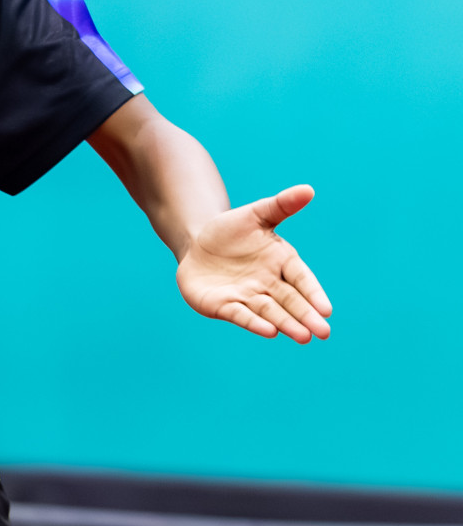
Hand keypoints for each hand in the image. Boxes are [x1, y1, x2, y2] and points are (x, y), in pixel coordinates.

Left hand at [176, 184, 332, 342]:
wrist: (198, 244)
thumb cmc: (232, 230)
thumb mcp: (255, 214)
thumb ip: (281, 205)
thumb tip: (308, 189)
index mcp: (281, 262)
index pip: (301, 278)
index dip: (313, 293)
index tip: (327, 309)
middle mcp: (268, 283)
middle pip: (290, 301)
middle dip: (305, 316)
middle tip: (322, 332)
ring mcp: (247, 296)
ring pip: (270, 312)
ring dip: (286, 324)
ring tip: (301, 336)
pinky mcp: (224, 305)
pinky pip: (241, 315)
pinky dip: (254, 323)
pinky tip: (269, 332)